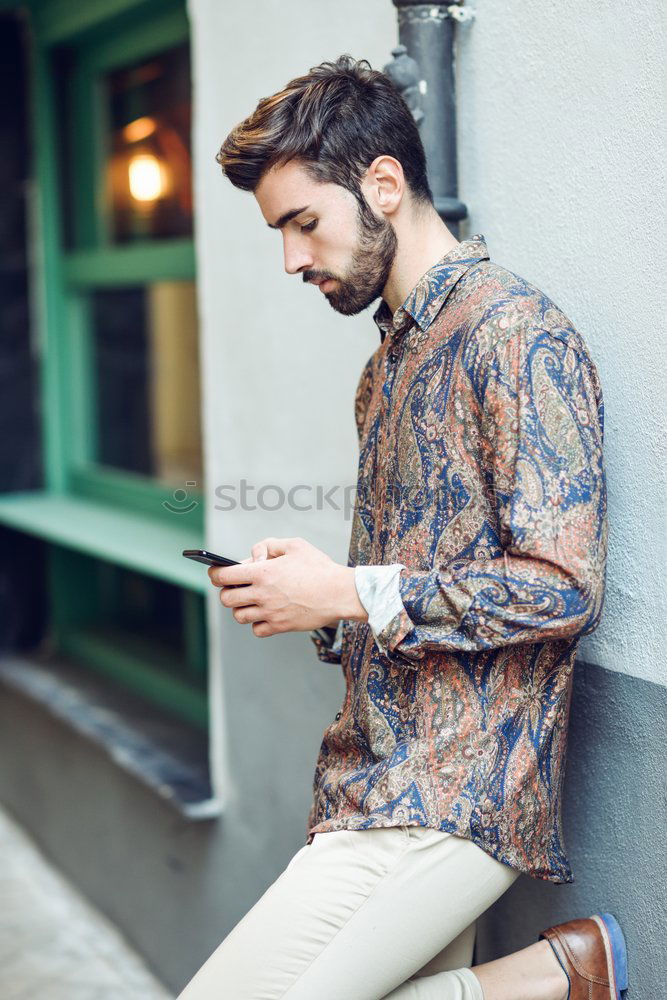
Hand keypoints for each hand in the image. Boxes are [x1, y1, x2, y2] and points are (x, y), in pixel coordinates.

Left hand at [207, 536, 367, 636]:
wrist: (340, 593)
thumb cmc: (319, 568)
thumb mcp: (295, 545)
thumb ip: (268, 545)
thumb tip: (253, 557)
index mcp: (263, 572)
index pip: (223, 576)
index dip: (215, 574)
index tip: (215, 573)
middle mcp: (262, 594)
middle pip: (227, 598)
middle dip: (227, 591)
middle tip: (236, 587)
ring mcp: (270, 613)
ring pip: (239, 616)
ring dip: (241, 608)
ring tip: (251, 600)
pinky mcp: (280, 626)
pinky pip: (256, 630)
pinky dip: (256, 623)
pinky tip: (265, 614)